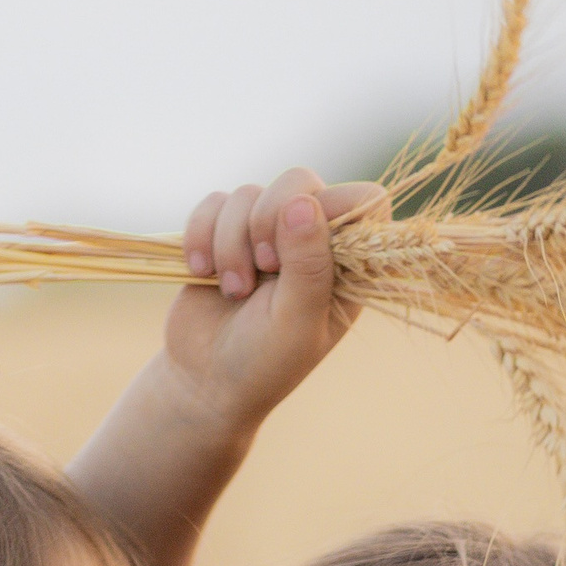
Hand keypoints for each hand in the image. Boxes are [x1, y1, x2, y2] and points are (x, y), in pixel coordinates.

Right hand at [165, 166, 389, 441]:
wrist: (203, 384)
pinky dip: (201, 234)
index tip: (300, 245)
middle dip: (270, 220)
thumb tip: (303, 202)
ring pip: (249, 193)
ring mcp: (266, 234)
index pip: (365, 201)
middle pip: (300, 181)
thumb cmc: (263, 364)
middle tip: (265, 268)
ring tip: (232, 291)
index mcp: (348, 264)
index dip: (332, 208)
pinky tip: (200, 272)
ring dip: (230, 242)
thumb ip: (308, 264)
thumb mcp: (295, 322)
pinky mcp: (224, 233)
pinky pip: (214, 203)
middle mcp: (311, 241)